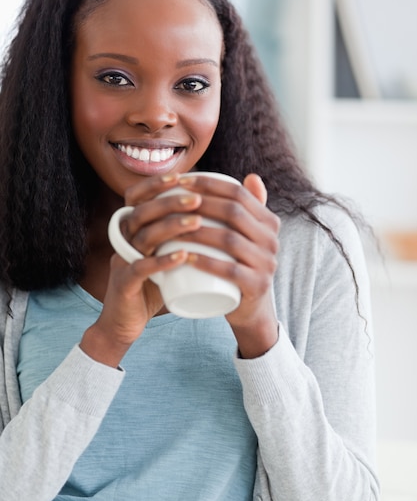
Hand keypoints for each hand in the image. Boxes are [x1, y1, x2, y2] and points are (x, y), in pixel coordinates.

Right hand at [80, 173, 205, 365]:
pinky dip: (162, 261)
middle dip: (170, 201)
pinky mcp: (124, 284)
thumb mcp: (164, 256)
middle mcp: (124, 241)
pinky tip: (183, 255)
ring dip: (171, 226)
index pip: (136, 197)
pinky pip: (140, 269)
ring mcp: (121, 262)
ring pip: (142, 236)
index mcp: (131, 230)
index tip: (181, 175)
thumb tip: (214, 216)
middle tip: (197, 198)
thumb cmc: (152, 286)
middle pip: (142, 212)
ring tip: (197, 222)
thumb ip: (180, 237)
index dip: (155, 184)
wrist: (125, 324)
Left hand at [171, 173, 279, 357]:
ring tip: (170, 229)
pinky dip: (205, 262)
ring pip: (229, 240)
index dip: (209, 184)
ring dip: (197, 232)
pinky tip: (184, 257)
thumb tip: (251, 176)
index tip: (181, 182)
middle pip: (233, 213)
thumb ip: (250, 208)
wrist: (250, 308)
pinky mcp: (257, 286)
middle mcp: (272, 240)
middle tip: (171, 203)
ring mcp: (267, 264)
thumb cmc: (238, 265)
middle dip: (199, 204)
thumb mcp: (247, 236)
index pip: (238, 193)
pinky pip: (230, 271)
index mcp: (269, 222)